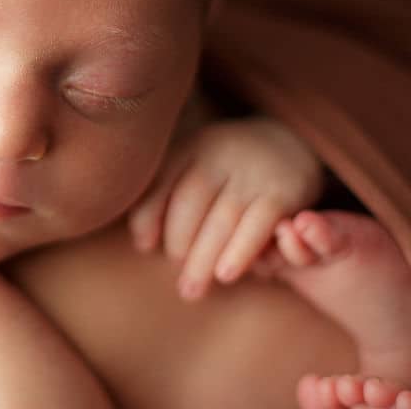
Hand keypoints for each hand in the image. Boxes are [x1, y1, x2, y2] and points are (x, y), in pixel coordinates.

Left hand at [128, 115, 323, 299]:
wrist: (290, 143)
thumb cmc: (226, 168)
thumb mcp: (193, 167)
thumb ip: (164, 195)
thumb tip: (143, 244)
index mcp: (189, 147)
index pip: (159, 183)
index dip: (147, 217)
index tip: (144, 247)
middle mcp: (218, 154)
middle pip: (189, 204)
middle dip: (178, 245)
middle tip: (178, 278)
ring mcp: (251, 172)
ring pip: (221, 220)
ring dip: (203, 259)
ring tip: (192, 290)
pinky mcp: (281, 192)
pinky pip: (257, 226)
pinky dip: (239, 252)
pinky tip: (225, 275)